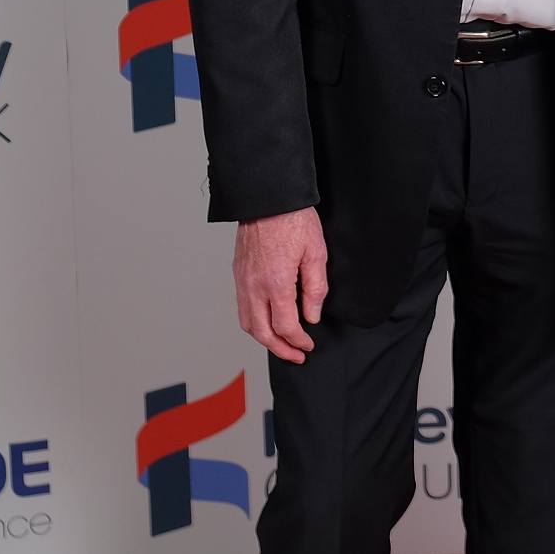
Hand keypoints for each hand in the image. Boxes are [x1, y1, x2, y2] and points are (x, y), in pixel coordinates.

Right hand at [233, 207, 327, 363]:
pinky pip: (242, 308)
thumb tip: (312, 316)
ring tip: (281, 344)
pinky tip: (266, 322)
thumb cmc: (293, 220)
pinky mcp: (238, 274)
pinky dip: (253, 323)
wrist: (268, 198)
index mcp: (276, 283)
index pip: (286, 326)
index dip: (298, 341)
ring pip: (247, 324)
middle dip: (280, 349)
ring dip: (264, 339)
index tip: (308, 345)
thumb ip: (315, 288)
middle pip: (262, 333)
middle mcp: (254, 286)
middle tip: (296, 355)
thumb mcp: (316, 252)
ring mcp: (243, 281)